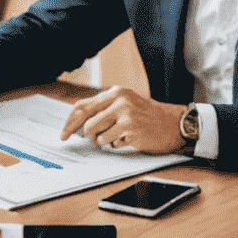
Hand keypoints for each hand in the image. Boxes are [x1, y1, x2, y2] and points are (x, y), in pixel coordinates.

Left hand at [60, 88, 186, 154]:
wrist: (173, 123)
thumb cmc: (147, 117)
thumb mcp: (125, 105)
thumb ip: (104, 110)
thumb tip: (79, 124)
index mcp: (115, 93)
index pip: (83, 106)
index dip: (70, 121)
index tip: (64, 132)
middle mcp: (119, 100)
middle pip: (86, 120)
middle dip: (79, 134)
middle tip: (78, 141)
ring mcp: (125, 114)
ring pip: (97, 134)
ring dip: (102, 141)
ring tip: (116, 137)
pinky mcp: (130, 128)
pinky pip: (111, 143)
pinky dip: (116, 145)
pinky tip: (128, 139)